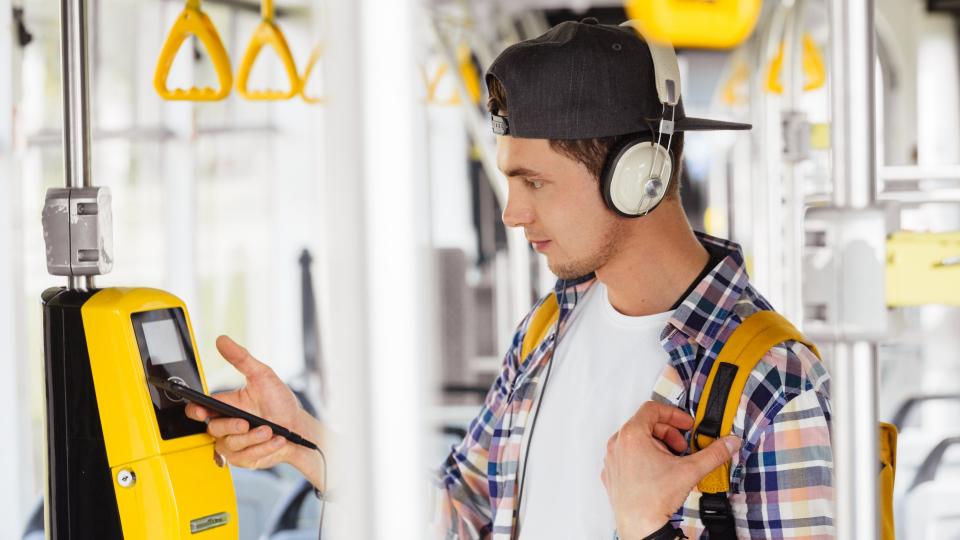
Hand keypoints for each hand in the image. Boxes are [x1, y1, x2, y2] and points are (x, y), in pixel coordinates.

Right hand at [185, 335, 325, 488]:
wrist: (298, 428)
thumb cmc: (280, 402)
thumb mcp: (263, 376)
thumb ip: (241, 359)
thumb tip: (222, 340)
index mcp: (226, 406)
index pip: (200, 410)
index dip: (195, 412)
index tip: (200, 411)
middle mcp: (227, 426)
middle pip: (214, 429)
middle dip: (231, 427)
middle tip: (246, 423)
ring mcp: (235, 444)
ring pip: (232, 445)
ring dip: (253, 438)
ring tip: (270, 430)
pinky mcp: (245, 459)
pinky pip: (246, 457)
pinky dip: (264, 449)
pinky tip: (276, 441)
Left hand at [601, 401, 739, 539]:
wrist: (640, 527)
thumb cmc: (655, 499)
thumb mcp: (690, 470)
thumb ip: (713, 453)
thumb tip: (729, 442)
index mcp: (632, 435)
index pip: (652, 409)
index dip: (673, 414)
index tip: (686, 425)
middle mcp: (617, 444)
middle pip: (645, 424)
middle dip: (668, 433)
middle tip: (682, 448)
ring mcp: (612, 459)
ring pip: (636, 441)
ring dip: (657, 445)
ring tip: (671, 462)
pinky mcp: (611, 473)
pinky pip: (627, 456)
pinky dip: (643, 458)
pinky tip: (657, 473)